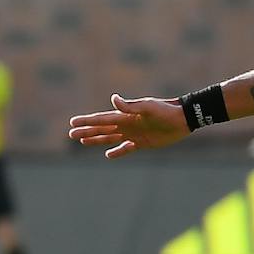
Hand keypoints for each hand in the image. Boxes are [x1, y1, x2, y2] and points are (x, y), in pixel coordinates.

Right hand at [68, 94, 189, 158]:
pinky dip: (118, 151)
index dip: (87, 120)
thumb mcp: (148, 106)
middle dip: (87, 131)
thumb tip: (113, 99)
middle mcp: (127, 124)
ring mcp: (134, 134)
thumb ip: (130, 106)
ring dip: (97, 140)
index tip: (72, 122)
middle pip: (102, 129)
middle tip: (71, 134)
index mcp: (125, 115)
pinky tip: (108, 154)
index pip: (102, 118)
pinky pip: (126, 148)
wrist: (183, 119)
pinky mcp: (143, 143)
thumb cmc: (165, 110)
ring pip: (110, 138)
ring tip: (82, 141)